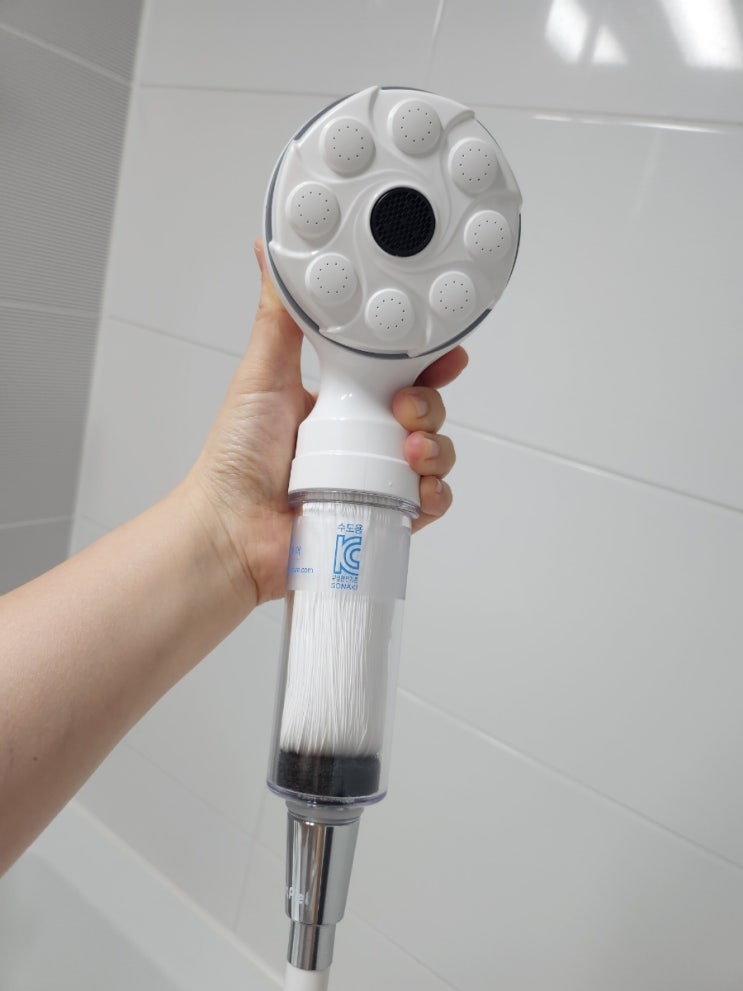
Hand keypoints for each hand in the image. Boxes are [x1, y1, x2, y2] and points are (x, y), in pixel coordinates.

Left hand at [188, 239, 465, 605]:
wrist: (229, 529)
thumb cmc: (235, 457)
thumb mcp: (262, 372)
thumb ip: (280, 315)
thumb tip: (269, 251)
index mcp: (338, 400)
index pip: (396, 372)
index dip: (426, 361)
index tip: (442, 351)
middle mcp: (360, 438)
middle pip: (424, 411)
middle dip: (430, 403)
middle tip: (406, 407)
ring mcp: (374, 478)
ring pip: (434, 454)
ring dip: (436, 446)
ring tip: (408, 448)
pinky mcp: (381, 516)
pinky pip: (428, 502)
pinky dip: (434, 492)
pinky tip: (419, 485)